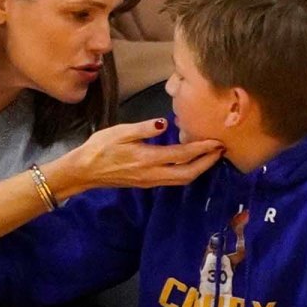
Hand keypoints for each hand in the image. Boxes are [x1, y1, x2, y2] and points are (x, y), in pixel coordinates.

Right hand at [64, 118, 222, 193]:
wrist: (84, 171)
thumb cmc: (99, 148)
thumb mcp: (119, 132)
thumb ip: (143, 128)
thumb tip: (164, 123)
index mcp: (147, 159)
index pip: (182, 155)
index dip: (202, 149)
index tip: (217, 141)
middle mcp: (152, 174)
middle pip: (188, 173)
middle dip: (207, 163)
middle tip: (222, 149)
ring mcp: (151, 181)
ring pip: (182, 179)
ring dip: (200, 169)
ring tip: (212, 156)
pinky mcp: (148, 182)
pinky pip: (174, 180)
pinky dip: (188, 171)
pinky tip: (193, 162)